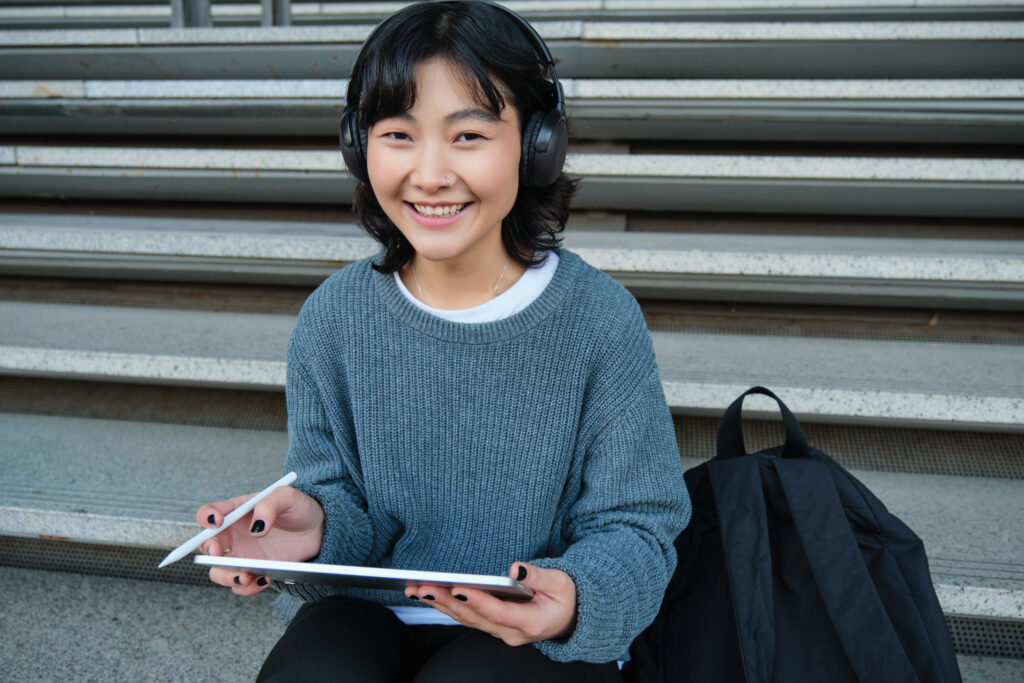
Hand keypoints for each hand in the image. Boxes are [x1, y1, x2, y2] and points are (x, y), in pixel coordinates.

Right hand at [195, 486, 323, 595]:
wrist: (318, 529)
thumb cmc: (299, 508)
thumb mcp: (287, 496)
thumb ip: (269, 505)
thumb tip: (257, 527)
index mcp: (237, 511)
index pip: (210, 513)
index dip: (206, 517)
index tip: (216, 522)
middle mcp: (234, 534)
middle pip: (208, 546)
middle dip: (209, 551)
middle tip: (218, 554)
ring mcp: (243, 555)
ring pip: (219, 571)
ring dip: (226, 576)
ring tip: (244, 576)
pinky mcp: (254, 571)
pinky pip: (241, 585)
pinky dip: (248, 587)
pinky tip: (264, 579)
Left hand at [404, 562, 576, 645]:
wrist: (572, 616)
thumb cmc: (567, 597)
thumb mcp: (561, 583)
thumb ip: (539, 577)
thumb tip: (516, 569)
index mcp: (531, 623)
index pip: (499, 613)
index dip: (478, 602)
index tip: (458, 588)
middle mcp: (511, 633)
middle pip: (475, 618)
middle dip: (446, 602)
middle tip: (423, 587)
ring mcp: (501, 632)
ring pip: (466, 620)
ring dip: (440, 605)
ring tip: (416, 590)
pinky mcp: (493, 626)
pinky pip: (467, 618)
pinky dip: (447, 606)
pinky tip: (428, 595)